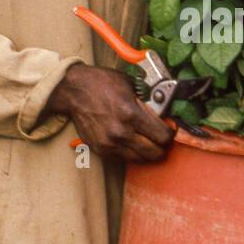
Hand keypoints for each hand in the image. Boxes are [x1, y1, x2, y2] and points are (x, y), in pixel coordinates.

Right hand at [44, 64, 173, 162]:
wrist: (74, 91)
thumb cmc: (101, 84)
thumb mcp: (131, 85)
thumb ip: (148, 102)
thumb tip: (165, 114)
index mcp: (131, 113)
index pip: (163, 136)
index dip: (170, 133)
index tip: (168, 128)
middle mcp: (121, 132)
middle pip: (155, 153)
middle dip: (162, 145)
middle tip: (160, 137)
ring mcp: (110, 144)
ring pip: (141, 159)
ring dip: (148, 151)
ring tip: (146, 140)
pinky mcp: (101, 150)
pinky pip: (125, 159)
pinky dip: (132, 153)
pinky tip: (131, 141)